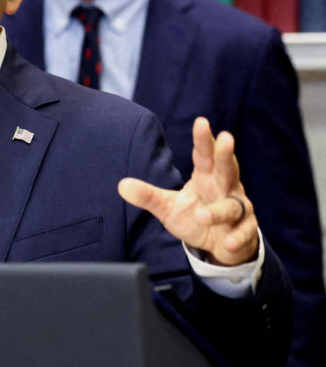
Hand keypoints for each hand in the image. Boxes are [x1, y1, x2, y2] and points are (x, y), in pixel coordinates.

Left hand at [118, 117, 257, 265]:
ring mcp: (238, 208)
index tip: (201, 121)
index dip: (203, 139)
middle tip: (226, 137)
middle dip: (225, 154)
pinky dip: (238, 237)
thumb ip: (148, 196)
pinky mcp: (245, 229)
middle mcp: (225, 188)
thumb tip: (121, 185)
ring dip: (219, 210)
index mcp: (206, 177)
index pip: (204, 155)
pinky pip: (244, 232)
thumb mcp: (168, 207)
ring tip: (202, 216)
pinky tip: (229, 243)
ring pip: (233, 205)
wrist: (219, 245)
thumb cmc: (195, 217)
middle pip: (227, 168)